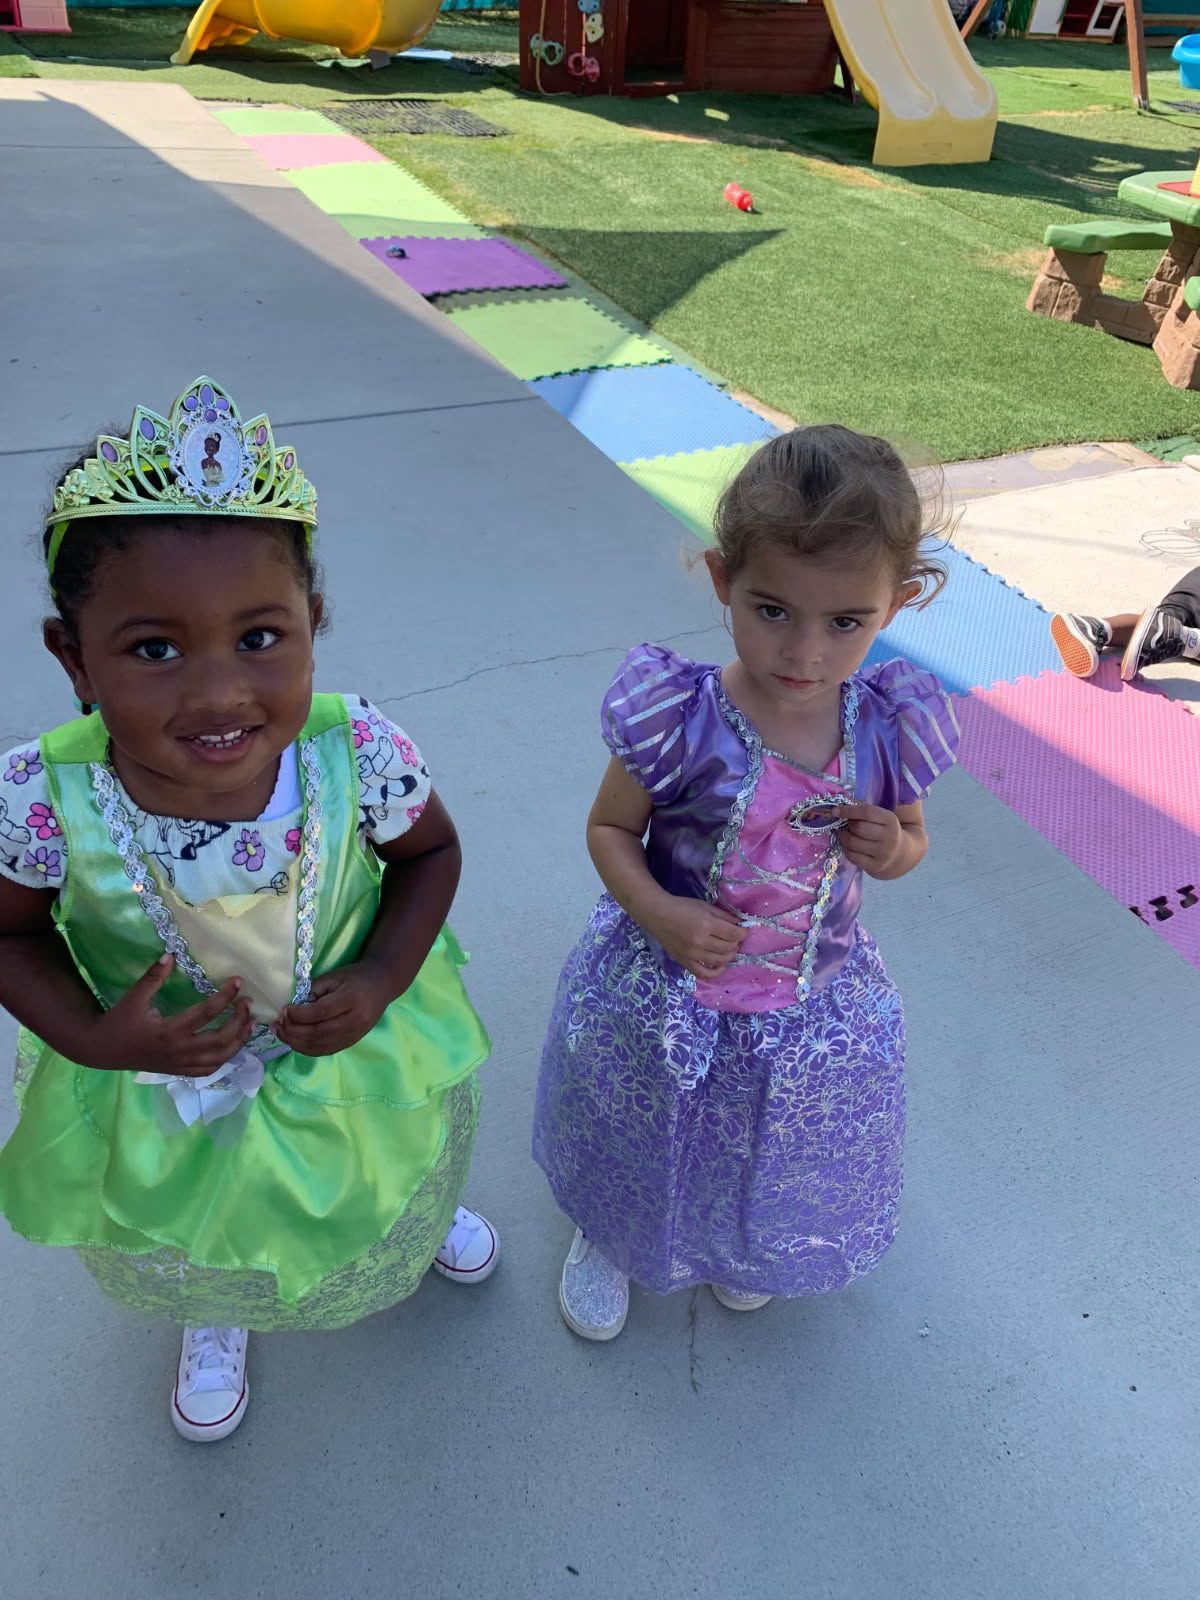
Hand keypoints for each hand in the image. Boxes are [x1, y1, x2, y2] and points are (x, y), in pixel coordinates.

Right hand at [90, 957, 252, 1076]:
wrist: (103, 1051)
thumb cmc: (119, 1022)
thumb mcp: (134, 997)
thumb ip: (153, 977)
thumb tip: (171, 954)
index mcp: (168, 1031)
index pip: (206, 1014)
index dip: (225, 997)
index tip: (238, 982)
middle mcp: (179, 1051)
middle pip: (220, 1040)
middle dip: (239, 1021)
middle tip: (247, 1003)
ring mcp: (181, 1064)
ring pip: (220, 1058)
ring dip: (239, 1041)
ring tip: (250, 1023)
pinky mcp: (179, 1071)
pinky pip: (209, 1069)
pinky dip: (226, 1058)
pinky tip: (233, 1044)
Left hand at [273, 963, 389, 1056]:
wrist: (381, 985)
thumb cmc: (355, 977)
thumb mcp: (333, 977)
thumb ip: (313, 991)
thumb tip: (292, 1009)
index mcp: (352, 999)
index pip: (320, 1012)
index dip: (299, 1015)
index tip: (283, 1010)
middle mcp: (355, 1021)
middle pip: (318, 1032)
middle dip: (293, 1031)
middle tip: (277, 1024)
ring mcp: (354, 1035)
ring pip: (320, 1045)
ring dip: (296, 1042)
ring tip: (281, 1033)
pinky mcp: (352, 1042)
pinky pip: (325, 1050)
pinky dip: (307, 1049)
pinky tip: (294, 1041)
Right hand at [643, 895, 744, 980]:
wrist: (658, 915)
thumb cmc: (682, 907)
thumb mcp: (705, 906)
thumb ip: (724, 916)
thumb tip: (740, 924)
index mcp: (706, 924)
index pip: (734, 934)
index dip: (742, 932)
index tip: (742, 930)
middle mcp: (701, 941)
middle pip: (729, 948)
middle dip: (736, 943)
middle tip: (733, 938)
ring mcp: (693, 954)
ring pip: (720, 961)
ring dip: (729, 955)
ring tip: (728, 949)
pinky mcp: (685, 962)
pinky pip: (704, 973)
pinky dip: (716, 972)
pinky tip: (720, 965)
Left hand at [838, 803, 905, 876]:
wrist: (900, 853)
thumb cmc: (884, 830)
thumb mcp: (880, 816)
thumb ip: (861, 808)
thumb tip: (839, 804)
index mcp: (890, 820)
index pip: (867, 812)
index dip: (848, 810)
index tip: (835, 810)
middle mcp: (889, 837)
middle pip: (859, 828)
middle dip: (848, 825)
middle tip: (847, 825)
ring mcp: (883, 853)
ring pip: (853, 843)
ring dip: (844, 837)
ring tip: (846, 834)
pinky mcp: (876, 866)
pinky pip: (852, 856)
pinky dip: (846, 849)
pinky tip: (848, 845)